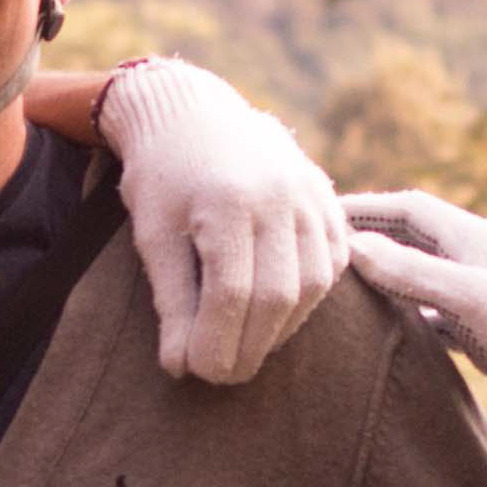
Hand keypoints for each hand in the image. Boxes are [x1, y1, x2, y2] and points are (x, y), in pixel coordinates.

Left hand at [97, 57, 348, 384]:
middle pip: (278, 294)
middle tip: (224, 375)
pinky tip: (277, 316)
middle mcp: (280, 195)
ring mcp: (310, 194)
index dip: (216, 342)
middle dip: (250, 346)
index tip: (196, 371)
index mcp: (229, 200)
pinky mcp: (326, 197)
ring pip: (312, 283)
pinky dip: (308, 297)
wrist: (193, 111)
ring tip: (248, 349)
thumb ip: (171, 300)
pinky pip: (333, 261)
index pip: (232, 293)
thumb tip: (180, 367)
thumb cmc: (162, 175)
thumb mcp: (153, 234)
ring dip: (281, 328)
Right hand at [342, 190, 486, 433]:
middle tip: (323, 246)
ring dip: (384, 280)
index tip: (324, 211)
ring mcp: (479, 299)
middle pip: (412, 240)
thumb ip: (413, 273)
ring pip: (419, 281)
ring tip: (340, 288)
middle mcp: (476, 263)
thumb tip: (356, 249)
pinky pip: (432, 319)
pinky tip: (379, 333)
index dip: (367, 207)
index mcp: (476, 239)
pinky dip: (403, 319)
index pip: (410, 209)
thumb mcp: (471, 295)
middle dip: (371, 238)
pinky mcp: (485, 336)